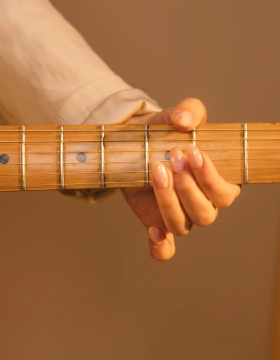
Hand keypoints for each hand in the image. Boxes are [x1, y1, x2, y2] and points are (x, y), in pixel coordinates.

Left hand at [121, 98, 240, 260]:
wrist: (134, 140)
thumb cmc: (165, 131)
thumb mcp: (177, 115)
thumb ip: (188, 111)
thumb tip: (184, 121)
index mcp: (218, 182)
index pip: (225, 192)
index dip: (210, 176)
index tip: (191, 151)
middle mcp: (202, 203)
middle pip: (206, 213)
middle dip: (188, 187)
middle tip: (171, 157)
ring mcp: (178, 214)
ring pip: (182, 225)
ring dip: (169, 201)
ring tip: (155, 172)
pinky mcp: (154, 220)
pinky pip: (165, 248)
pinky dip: (161, 248)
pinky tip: (152, 233)